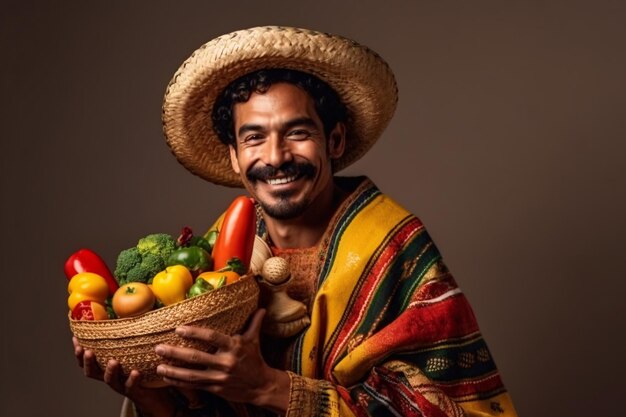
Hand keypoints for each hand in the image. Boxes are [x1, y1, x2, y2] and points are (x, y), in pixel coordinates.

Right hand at [72, 337, 175, 416]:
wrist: (154, 394)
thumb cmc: (141, 368)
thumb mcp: (130, 353)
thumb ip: (126, 339)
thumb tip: (130, 313)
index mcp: (105, 367)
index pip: (87, 360)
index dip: (79, 352)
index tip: (76, 339)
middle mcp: (110, 376)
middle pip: (92, 372)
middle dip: (87, 361)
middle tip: (88, 351)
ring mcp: (120, 384)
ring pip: (109, 380)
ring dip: (109, 370)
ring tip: (113, 361)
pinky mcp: (134, 390)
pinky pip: (131, 385)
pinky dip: (132, 379)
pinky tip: (135, 372)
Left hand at [154, 309, 289, 413]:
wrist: (261, 386)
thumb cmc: (255, 359)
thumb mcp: (254, 339)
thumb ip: (254, 323)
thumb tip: (261, 307)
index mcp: (234, 346)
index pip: (212, 337)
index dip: (195, 333)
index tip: (179, 329)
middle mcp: (225, 362)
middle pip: (196, 357)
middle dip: (176, 353)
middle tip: (158, 348)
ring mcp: (219, 377)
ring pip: (192, 375)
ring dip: (174, 372)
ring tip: (159, 367)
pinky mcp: (216, 389)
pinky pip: (195, 386)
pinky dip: (180, 383)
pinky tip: (168, 379)